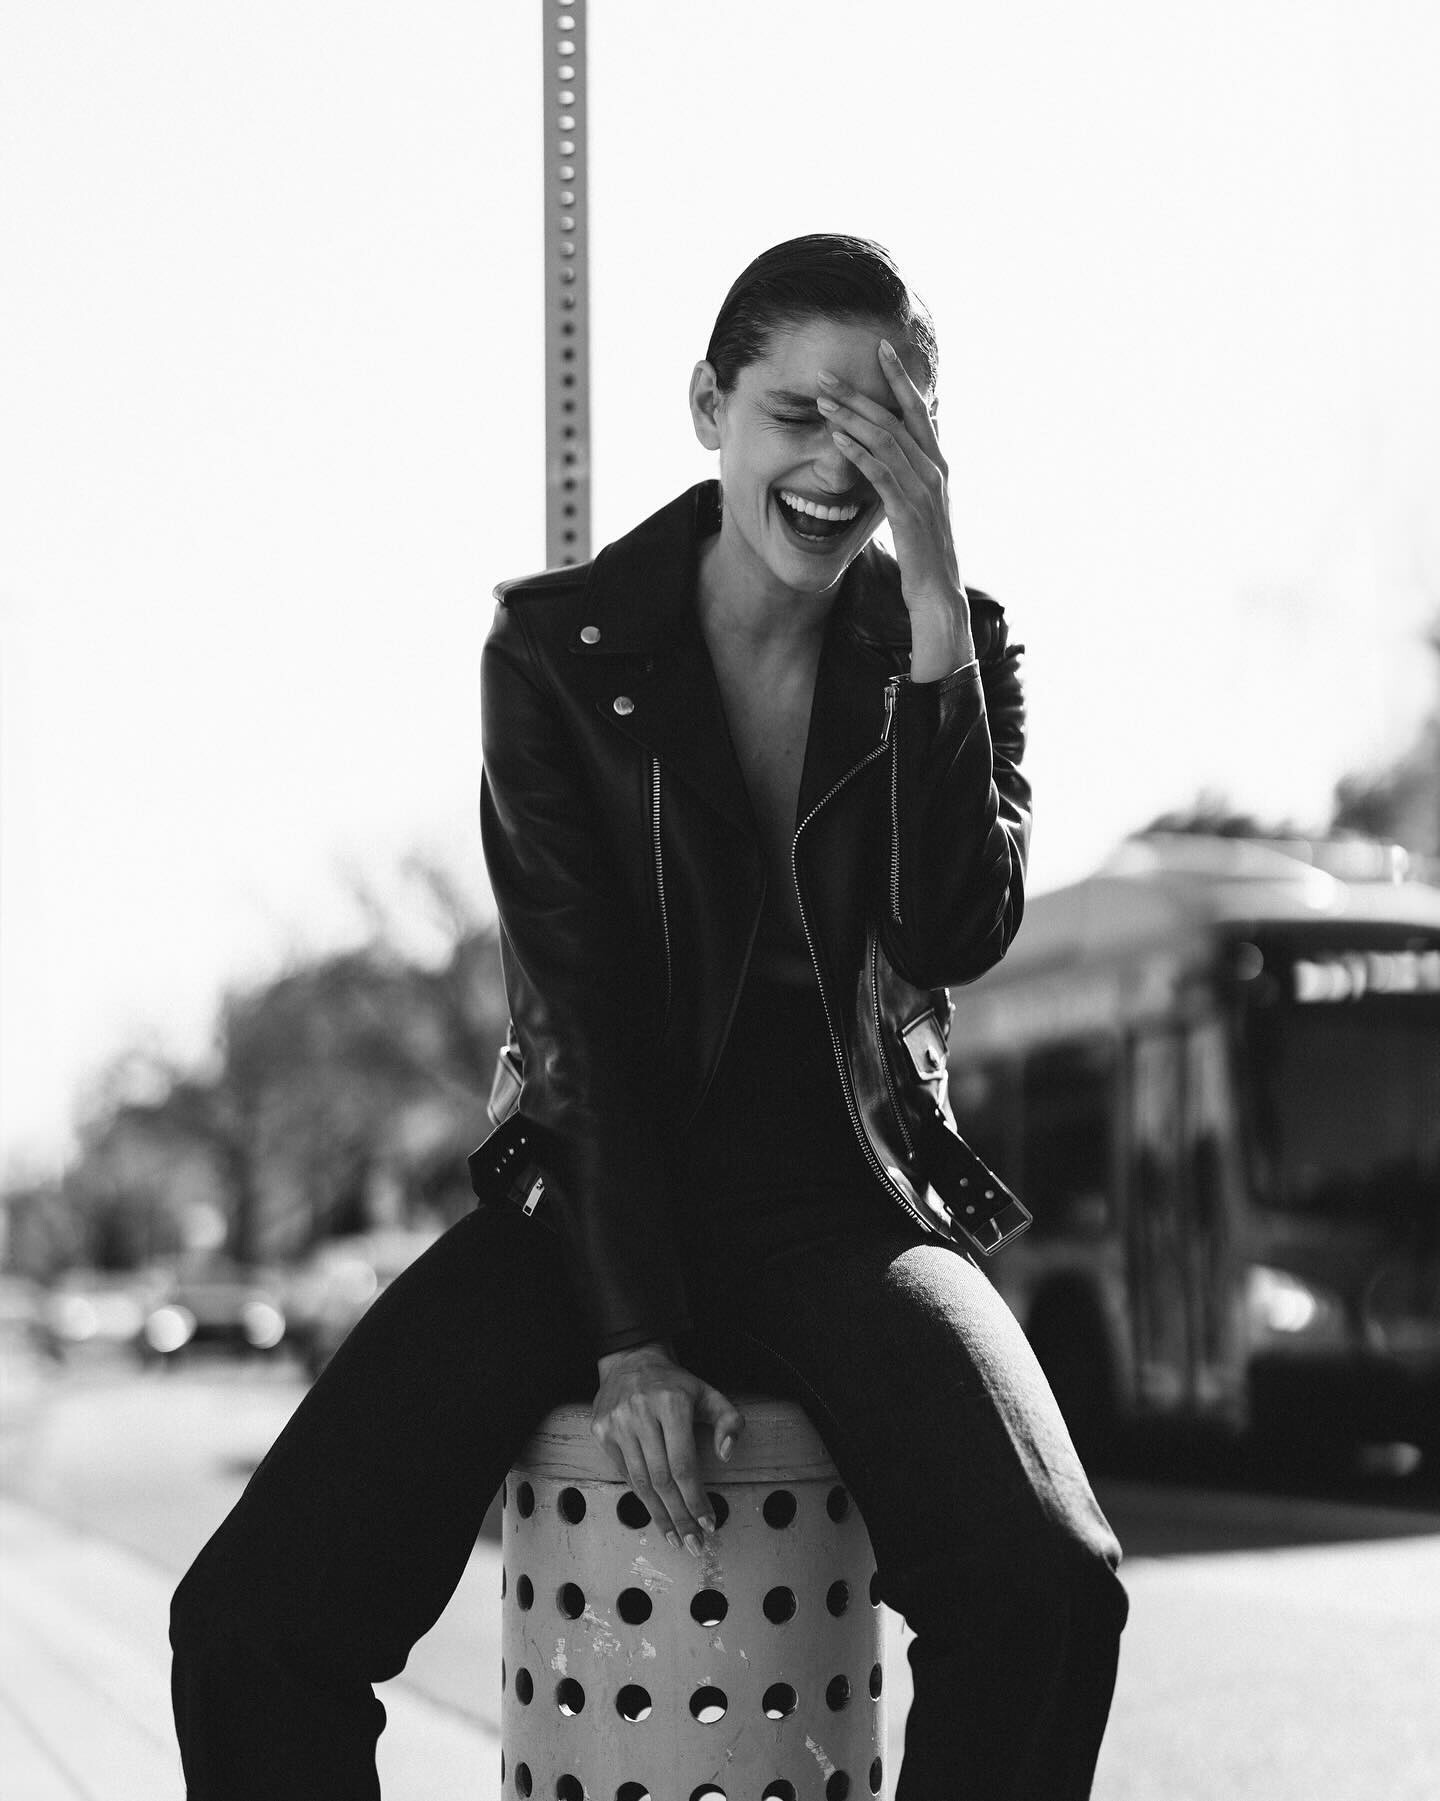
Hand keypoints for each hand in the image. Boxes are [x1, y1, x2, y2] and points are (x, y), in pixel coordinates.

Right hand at [591, 1343, 744, 1553]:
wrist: (631, 1361)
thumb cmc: (676, 1385)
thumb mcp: (709, 1394)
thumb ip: (729, 1421)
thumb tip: (726, 1455)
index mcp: (672, 1403)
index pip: (684, 1464)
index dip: (696, 1499)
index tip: (709, 1523)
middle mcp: (641, 1413)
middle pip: (662, 1479)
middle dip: (680, 1516)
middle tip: (693, 1543)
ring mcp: (617, 1423)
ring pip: (640, 1482)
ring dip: (659, 1516)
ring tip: (676, 1537)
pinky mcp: (601, 1431)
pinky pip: (625, 1474)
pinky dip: (642, 1498)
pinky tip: (656, 1513)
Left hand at [816, 343, 974, 677]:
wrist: (938, 595)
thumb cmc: (923, 555)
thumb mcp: (915, 508)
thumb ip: (904, 479)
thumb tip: (885, 459)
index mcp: (938, 465)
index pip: (919, 411)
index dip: (900, 379)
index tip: (879, 349)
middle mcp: (936, 471)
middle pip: (897, 419)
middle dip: (863, 393)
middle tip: (828, 375)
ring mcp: (925, 491)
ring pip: (887, 441)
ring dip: (852, 418)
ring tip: (824, 401)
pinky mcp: (910, 512)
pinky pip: (882, 474)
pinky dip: (859, 454)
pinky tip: (837, 440)